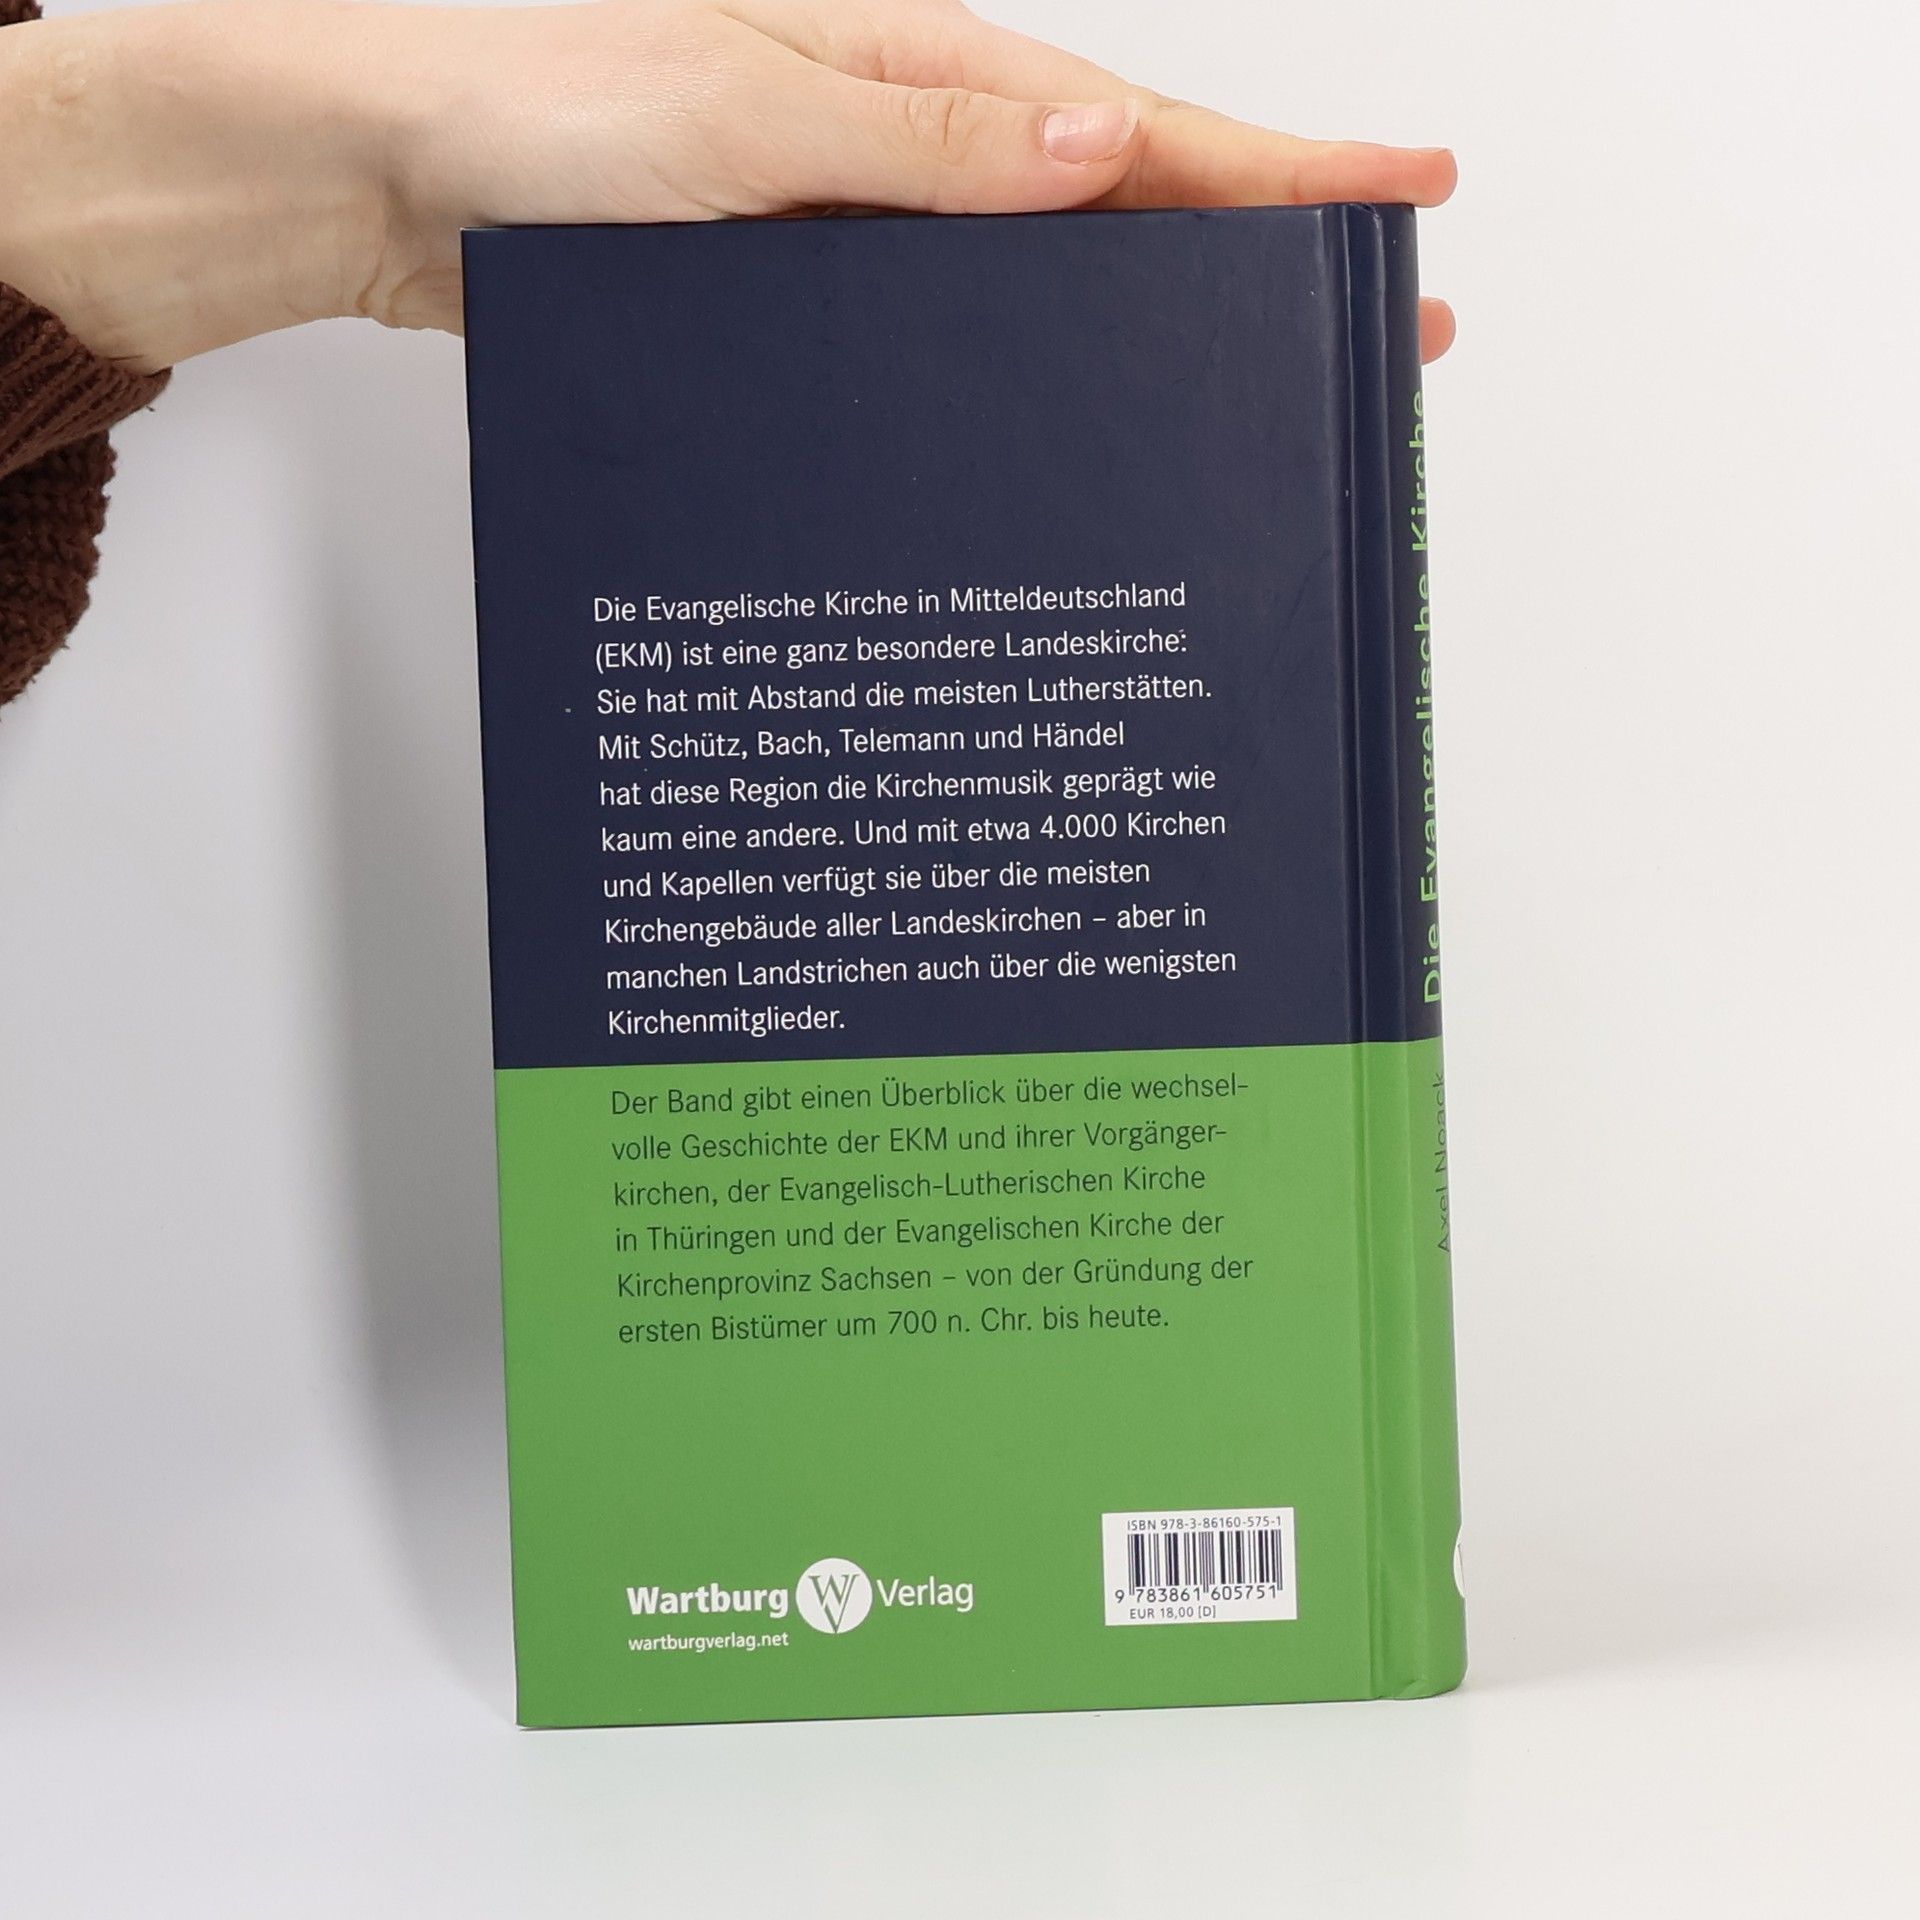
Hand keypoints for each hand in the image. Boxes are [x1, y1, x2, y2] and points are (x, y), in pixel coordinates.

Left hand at [0, 0, 1455, 372]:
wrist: (377, 176)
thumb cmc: (522, 105)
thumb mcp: (734, 108)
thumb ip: (917, 148)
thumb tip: (1092, 155)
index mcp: (913, 69)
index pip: (1136, 126)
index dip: (1283, 168)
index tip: (1407, 195)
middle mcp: (903, 144)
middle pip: (1118, 209)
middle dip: (1256, 267)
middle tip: (1376, 331)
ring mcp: (860, 225)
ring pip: (1038, 289)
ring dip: (1144, 336)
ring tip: (1253, 403)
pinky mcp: (805, 296)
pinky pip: (939, 342)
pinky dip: (1009, 385)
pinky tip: (1055, 433)